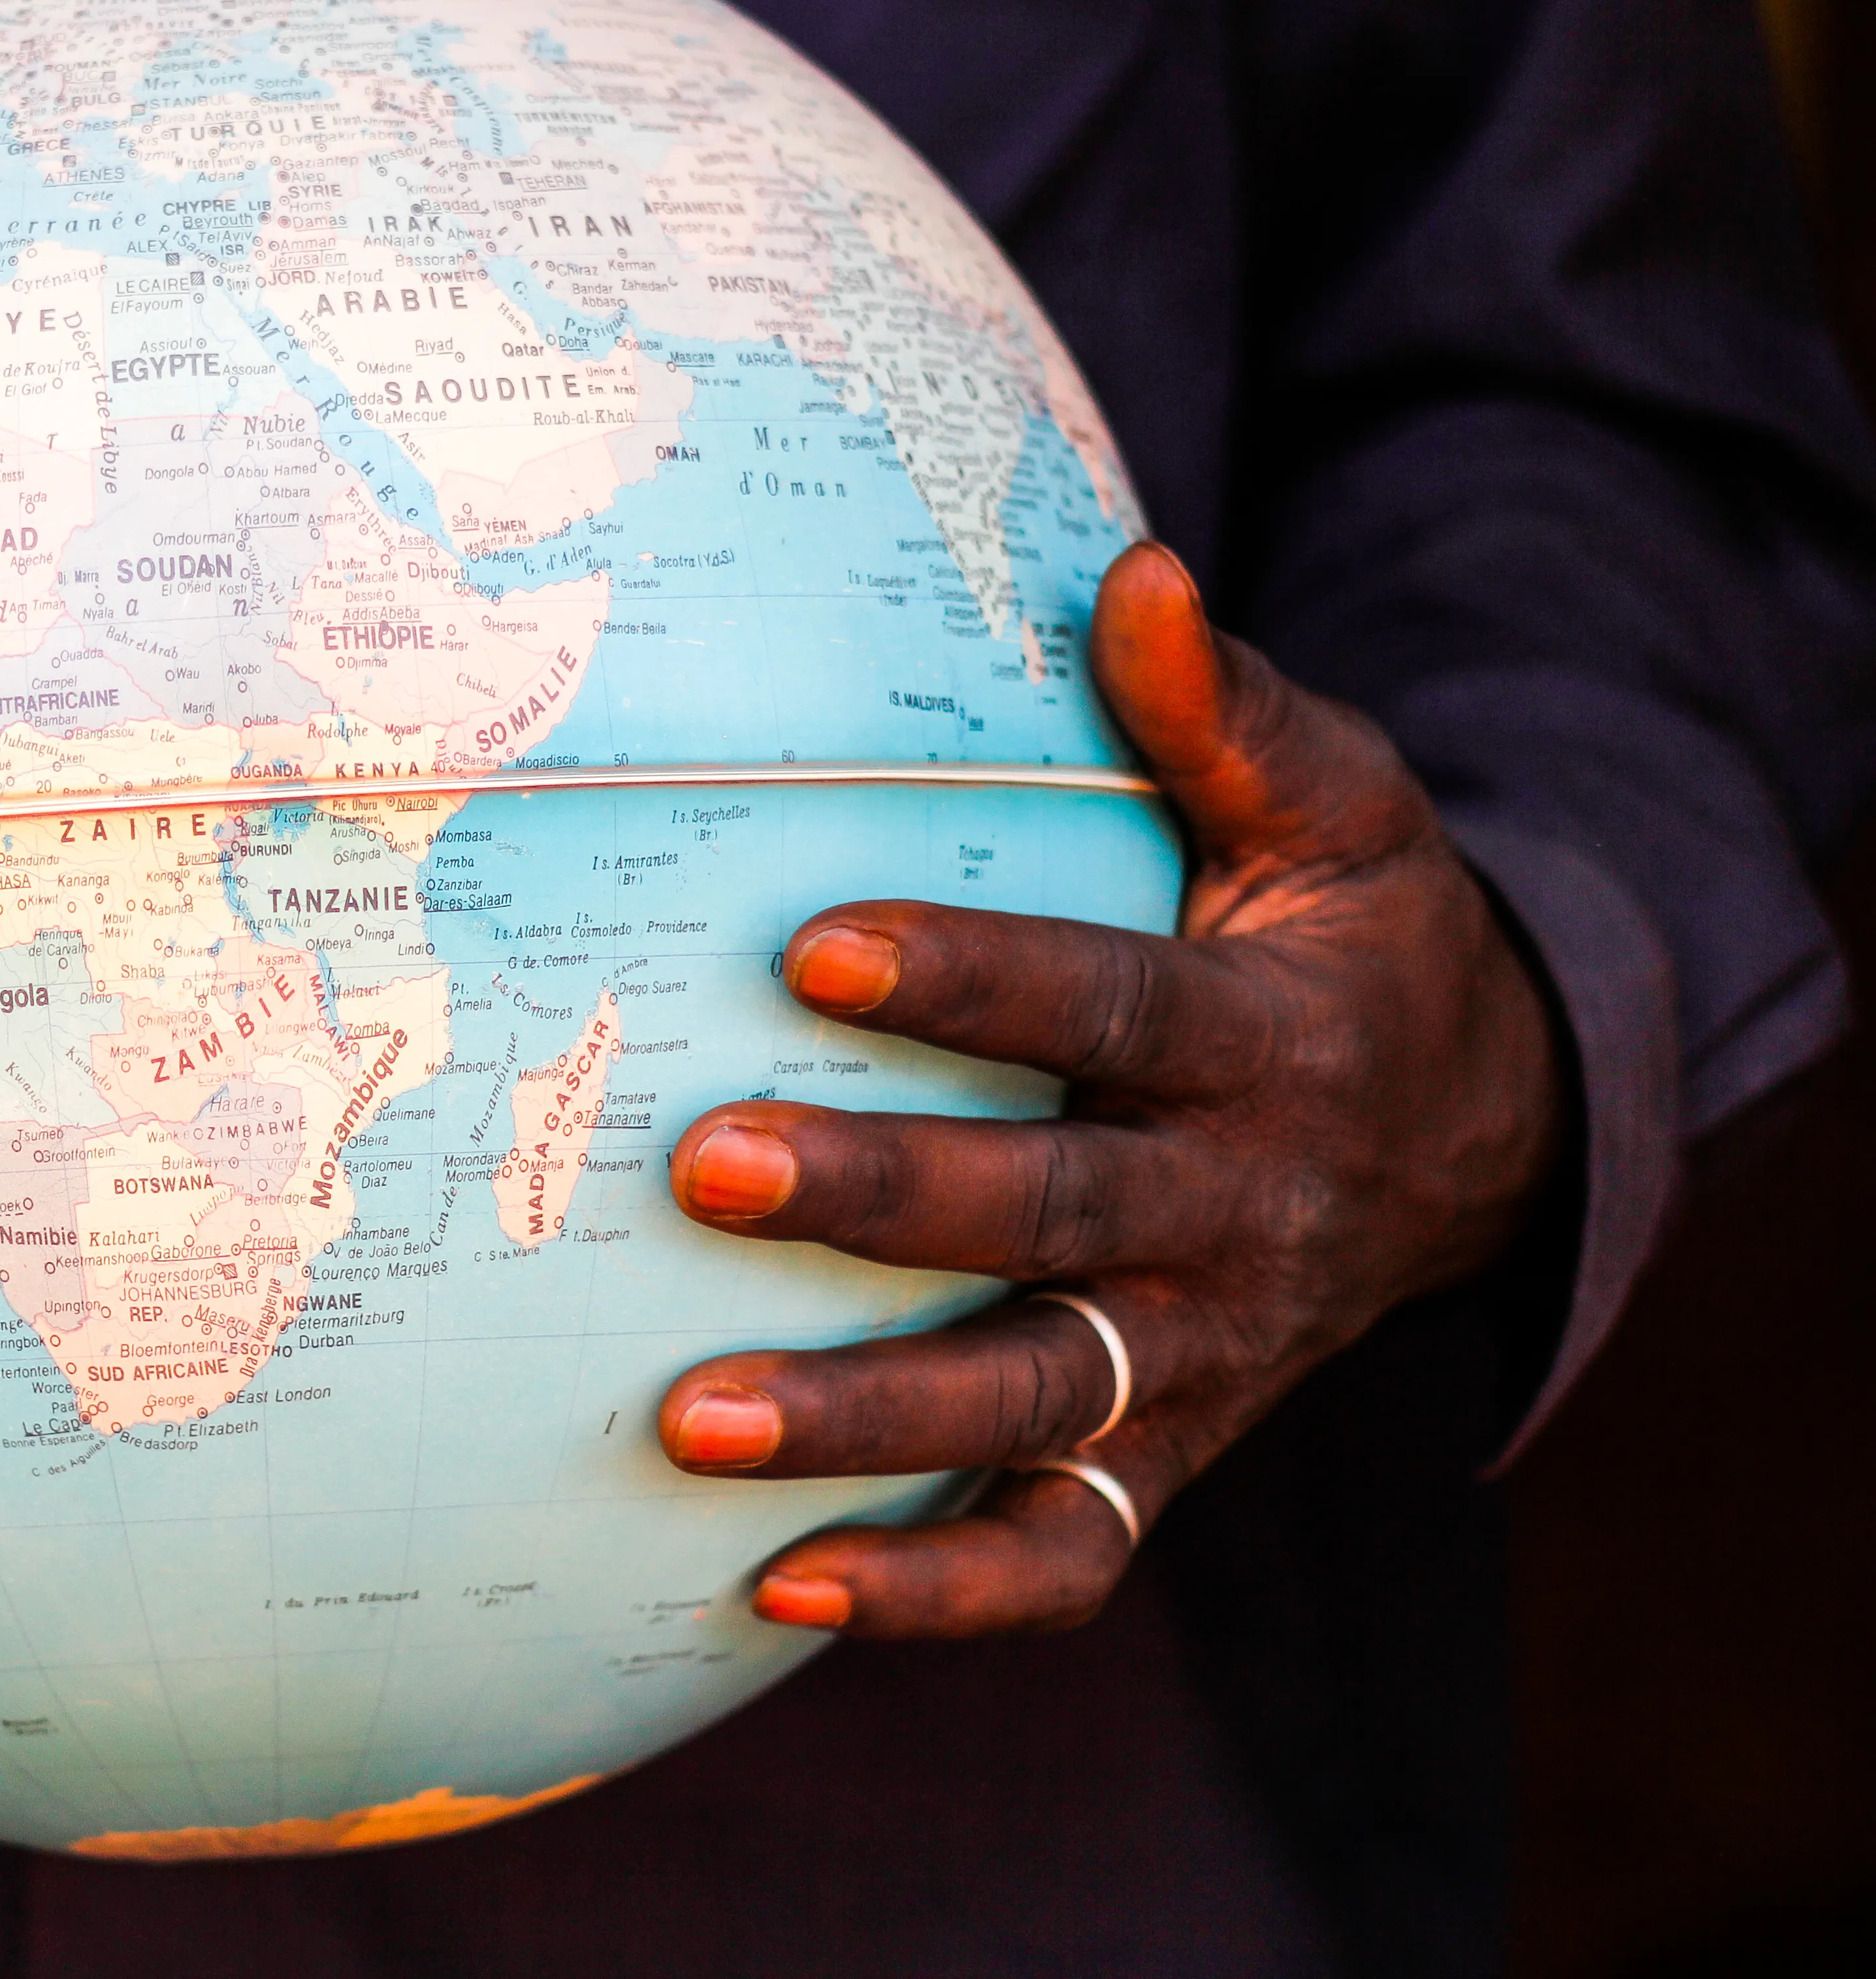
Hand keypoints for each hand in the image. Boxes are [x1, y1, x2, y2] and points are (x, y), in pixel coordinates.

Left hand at [656, 542, 1566, 1635]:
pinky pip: (1062, 1554)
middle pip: (1046, 1218)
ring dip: (864, 1424)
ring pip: (1033, 1407)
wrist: (1480, 1130)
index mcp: (1261, 1043)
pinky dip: (938, 1594)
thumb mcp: (1335, 812)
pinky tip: (781, 1590)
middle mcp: (1229, 1215)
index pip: (1107, 1009)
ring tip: (688, 1419)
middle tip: (696, 1165)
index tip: (815, 940)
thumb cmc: (1351, 940)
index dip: (971, 978)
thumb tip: (1132, 574)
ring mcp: (1196, 1355)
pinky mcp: (1164, 1449)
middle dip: (876, 1201)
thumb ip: (1226, 712)